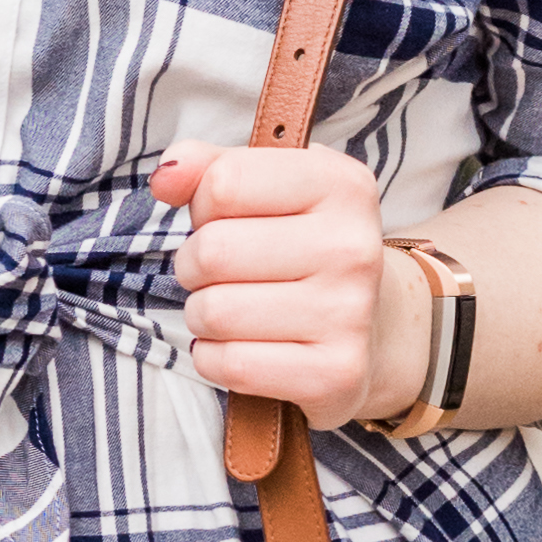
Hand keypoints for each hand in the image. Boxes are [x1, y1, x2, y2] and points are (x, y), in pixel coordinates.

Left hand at [150, 146, 425, 428]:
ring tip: (231, 311)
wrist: (374, 324)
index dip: (204, 205)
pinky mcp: (336, 374)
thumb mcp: (269, 189)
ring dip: (202, 315)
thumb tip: (166, 177)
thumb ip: (211, 166)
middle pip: (212, 251)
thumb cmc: (301, 247)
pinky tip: (240, 347)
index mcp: (342, 186)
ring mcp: (349, 314)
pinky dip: (214, 358)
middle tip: (219, 275)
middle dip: (194, 265)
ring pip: (214, 312)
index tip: (226, 220)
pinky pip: (230, 364)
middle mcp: (354, 247)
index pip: (223, 182)